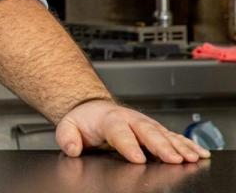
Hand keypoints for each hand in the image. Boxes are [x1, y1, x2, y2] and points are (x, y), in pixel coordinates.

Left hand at [56, 99, 209, 163]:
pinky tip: (199, 153)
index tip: (137, 158)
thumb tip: (72, 148)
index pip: (120, 132)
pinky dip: (188, 144)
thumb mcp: (68, 126)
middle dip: (162, 146)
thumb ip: (67, 137)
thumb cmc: (84, 121)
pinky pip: (174, 137)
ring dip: (180, 146)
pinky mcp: (155, 130)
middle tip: (174, 159)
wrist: (93, 109)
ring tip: (192, 157)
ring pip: (165, 134)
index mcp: (109, 119)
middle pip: (148, 132)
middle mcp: (131, 120)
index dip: (129, 145)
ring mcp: (145, 124)